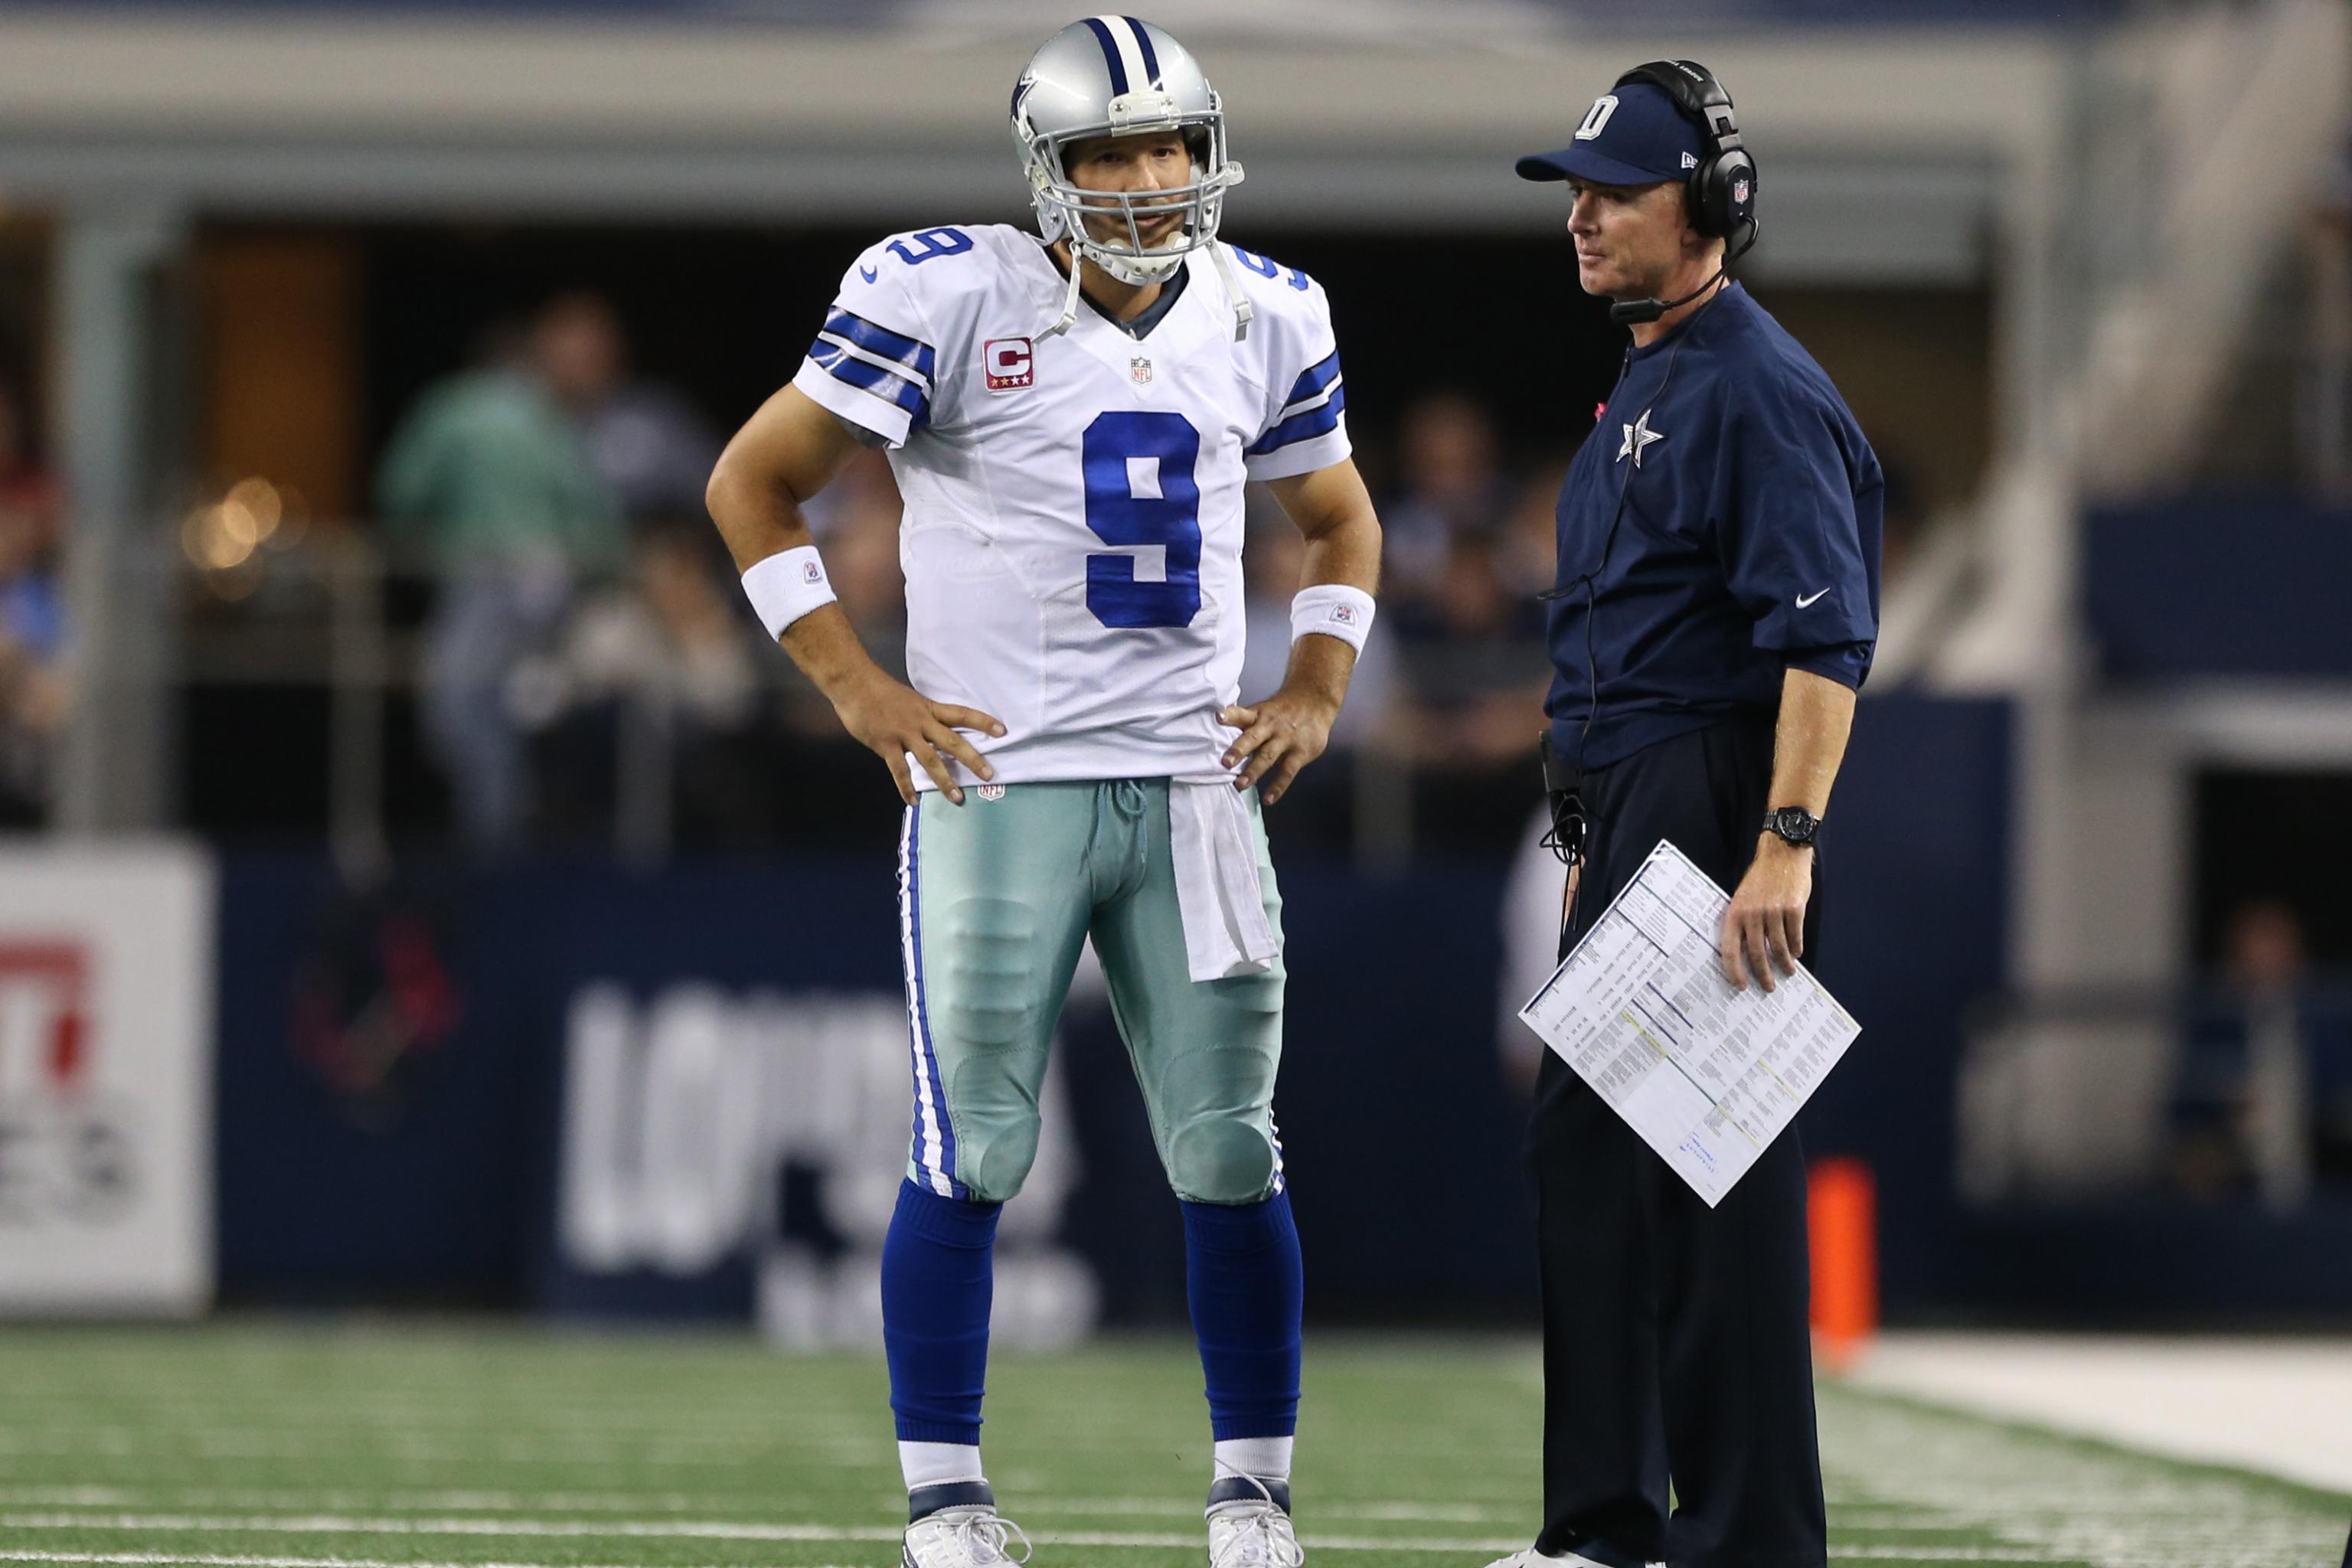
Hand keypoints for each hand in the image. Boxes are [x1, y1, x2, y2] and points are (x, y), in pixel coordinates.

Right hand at [832, 670, 1004, 805]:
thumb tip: (928, 730)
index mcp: (928, 708)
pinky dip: (907, 788)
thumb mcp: (907, 698)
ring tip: (957, 798)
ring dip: (945, 780)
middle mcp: (921, 721)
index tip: (1002, 730)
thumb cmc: (877, 689)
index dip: (982, 722)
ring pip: (930, 760)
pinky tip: (913, 802)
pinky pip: (900, 771)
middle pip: (953, 742)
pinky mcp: (886, 745)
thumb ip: (919, 715)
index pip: (961, 714)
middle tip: (990, 775)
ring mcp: (904, 734)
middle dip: (973, 759)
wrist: (853, 683)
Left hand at [1217, 684, 1339, 804]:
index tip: (1218, 717)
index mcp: (1258, 715)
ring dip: (1253, 771)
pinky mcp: (1300, 752)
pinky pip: (1287, 772)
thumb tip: (1217, 741)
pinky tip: (1268, 799)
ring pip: (1268, 756)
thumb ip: (1245, 724)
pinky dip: (1277, 787)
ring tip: (1240, 785)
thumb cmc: (1282, 711)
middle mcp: (1270, 725)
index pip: (1241, 713)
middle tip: (1225, 763)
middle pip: (1253, 738)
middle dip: (1238, 750)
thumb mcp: (1264, 710)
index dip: (1229, 715)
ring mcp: (1286, 739)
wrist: (1315, 701)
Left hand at [1720, 836, 1811, 991]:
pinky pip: (1795, 936)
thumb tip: (1745, 953)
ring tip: (1787, 972)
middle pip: (1757, 954)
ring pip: (1779, 948)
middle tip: (1768, 987)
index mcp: (1735, 913)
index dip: (1734, 970)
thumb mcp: (1742, 898)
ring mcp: (1774, 911)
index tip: (1741, 986)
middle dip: (1763, 974)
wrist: (1782, 854)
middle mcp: (1753, 914)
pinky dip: (1796, 948)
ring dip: (1784, 964)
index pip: (1730, 949)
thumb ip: (1742, 923)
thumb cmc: (1760, 879)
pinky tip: (1797, 953)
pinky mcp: (1794, 908)